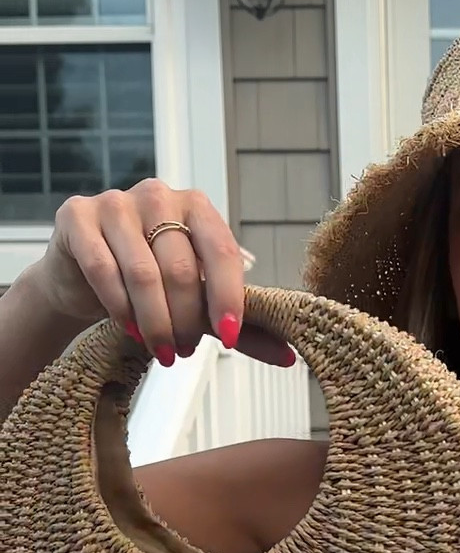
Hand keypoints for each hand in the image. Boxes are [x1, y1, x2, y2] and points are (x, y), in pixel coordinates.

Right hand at [32, 178, 293, 368]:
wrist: (82, 278)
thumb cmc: (150, 287)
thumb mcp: (198, 304)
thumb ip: (241, 327)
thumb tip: (289, 357)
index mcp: (197, 207)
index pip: (222, 251)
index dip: (229, 298)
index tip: (230, 339)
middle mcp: (158, 195)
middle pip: (182, 268)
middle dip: (186, 320)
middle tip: (184, 352)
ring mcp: (115, 202)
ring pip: (143, 273)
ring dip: (155, 322)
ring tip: (162, 351)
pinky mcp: (77, 216)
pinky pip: (104, 270)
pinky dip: (120, 308)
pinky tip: (129, 329)